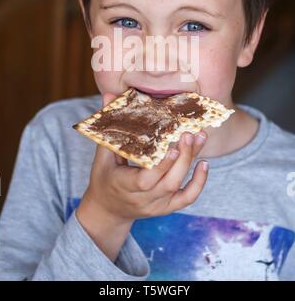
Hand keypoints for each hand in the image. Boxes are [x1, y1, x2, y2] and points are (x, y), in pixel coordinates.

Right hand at [84, 92, 208, 222]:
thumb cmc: (103, 178)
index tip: (172, 146)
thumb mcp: (102, 155)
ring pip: (179, 187)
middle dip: (183, 158)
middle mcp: (143, 199)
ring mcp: (157, 205)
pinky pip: (187, 198)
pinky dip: (199, 182)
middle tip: (190, 133)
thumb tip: (109, 95)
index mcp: (124, 185)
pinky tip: (204, 163)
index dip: (161, 166)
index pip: (145, 181)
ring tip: (199, 137)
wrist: (107, 211)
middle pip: (168, 182)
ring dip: (191, 162)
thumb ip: (109, 126)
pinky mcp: (167, 208)